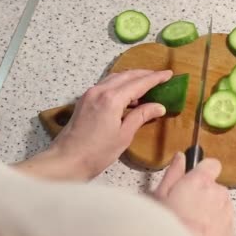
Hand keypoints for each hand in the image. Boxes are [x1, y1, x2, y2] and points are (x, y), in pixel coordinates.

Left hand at [16, 69, 172, 180]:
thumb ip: (141, 116)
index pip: (139, 83)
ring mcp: (90, 94)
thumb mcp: (124, 135)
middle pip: (127, 75)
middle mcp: (100, 90)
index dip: (156, 78)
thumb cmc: (96, 153)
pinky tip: (128, 95)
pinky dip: (120, 85)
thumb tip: (158, 106)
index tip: (169, 74)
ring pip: (116, 78)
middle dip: (145, 74)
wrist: (66, 160)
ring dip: (132, 78)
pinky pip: (107, 85)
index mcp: (112, 99)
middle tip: (160, 77)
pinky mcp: (85, 100)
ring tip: (147, 85)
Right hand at [154, 153, 234, 235]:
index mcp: (201, 181)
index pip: (211, 164)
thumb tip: (179, 159)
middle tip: (186, 206)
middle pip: (214, 187)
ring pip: (220, 205)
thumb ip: (174, 173)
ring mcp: (227, 213)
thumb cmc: (170, 225)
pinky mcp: (231, 231)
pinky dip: (215, 226)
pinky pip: (224, 222)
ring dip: (210, 211)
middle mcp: (218, 194)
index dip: (202, 170)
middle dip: (203, 194)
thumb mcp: (161, 195)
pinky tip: (200, 233)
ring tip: (192, 222)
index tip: (194, 176)